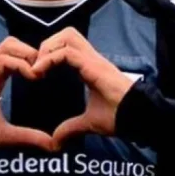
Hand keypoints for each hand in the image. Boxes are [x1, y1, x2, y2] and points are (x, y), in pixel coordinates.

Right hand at [0, 37, 53, 151]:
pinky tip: (31, 78)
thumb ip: (28, 137)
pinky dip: (20, 64)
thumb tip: (52, 146)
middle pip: (13, 43)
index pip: (16, 54)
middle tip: (46, 70)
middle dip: (33, 52)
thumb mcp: (7, 135)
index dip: (33, 59)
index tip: (47, 75)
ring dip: (27, 55)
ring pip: (8, 45)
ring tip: (38, 73)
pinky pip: (2, 60)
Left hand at [30, 28, 135, 149]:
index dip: (50, 54)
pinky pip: (66, 52)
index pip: (68, 47)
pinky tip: (39, 73)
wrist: (137, 116)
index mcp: (90, 67)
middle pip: (67, 33)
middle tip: (37, 66)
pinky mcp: (93, 65)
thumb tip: (56, 142)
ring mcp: (93, 59)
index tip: (37, 75)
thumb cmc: (120, 116)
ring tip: (38, 67)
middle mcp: (91, 59)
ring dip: (48, 48)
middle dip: (47, 45)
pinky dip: (49, 59)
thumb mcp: (89, 122)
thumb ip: (71, 128)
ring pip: (67, 35)